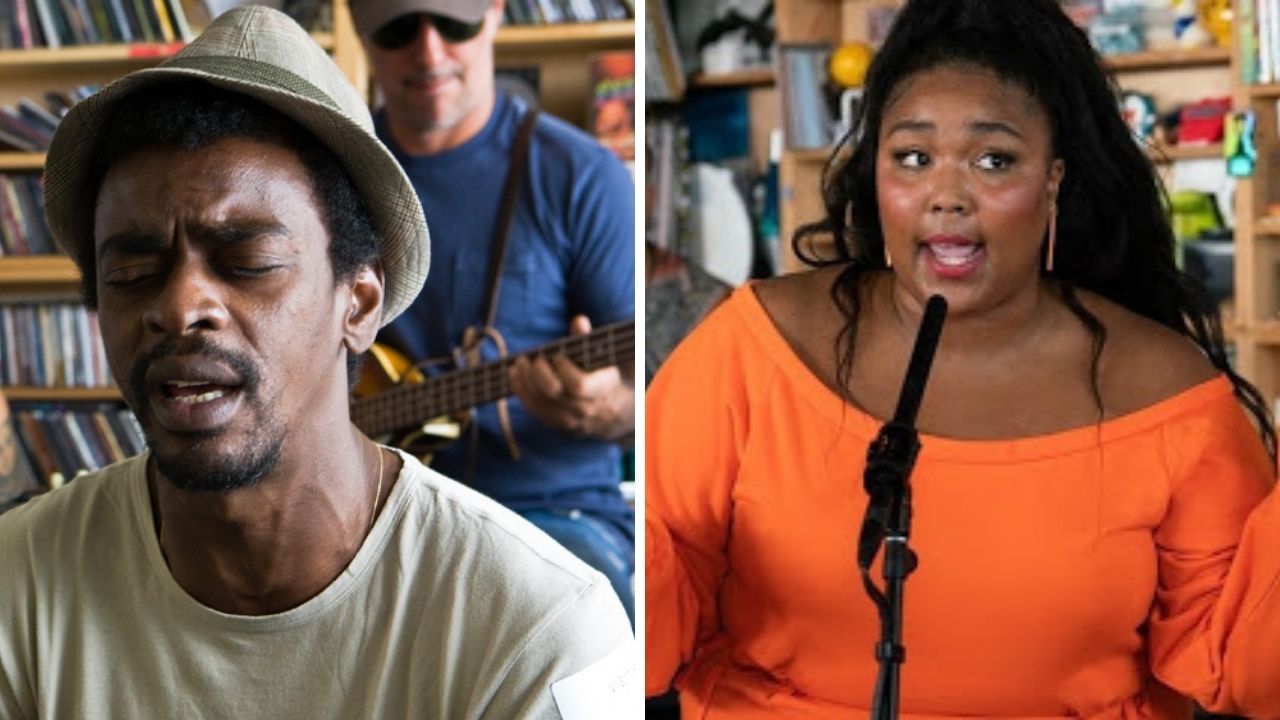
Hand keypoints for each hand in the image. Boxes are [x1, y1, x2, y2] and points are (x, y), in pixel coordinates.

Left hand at [508, 315, 634, 439]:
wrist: (611, 410)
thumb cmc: (602, 375)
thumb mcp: (601, 357)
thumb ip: (588, 340)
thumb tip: (578, 320)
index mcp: (601, 390)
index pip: (578, 385)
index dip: (563, 368)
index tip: (556, 355)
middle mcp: (584, 409)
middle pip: (553, 392)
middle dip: (538, 372)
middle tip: (531, 358)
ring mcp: (569, 420)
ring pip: (540, 402)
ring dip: (524, 380)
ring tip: (519, 363)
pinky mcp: (555, 424)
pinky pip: (534, 409)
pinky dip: (521, 391)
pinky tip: (514, 375)